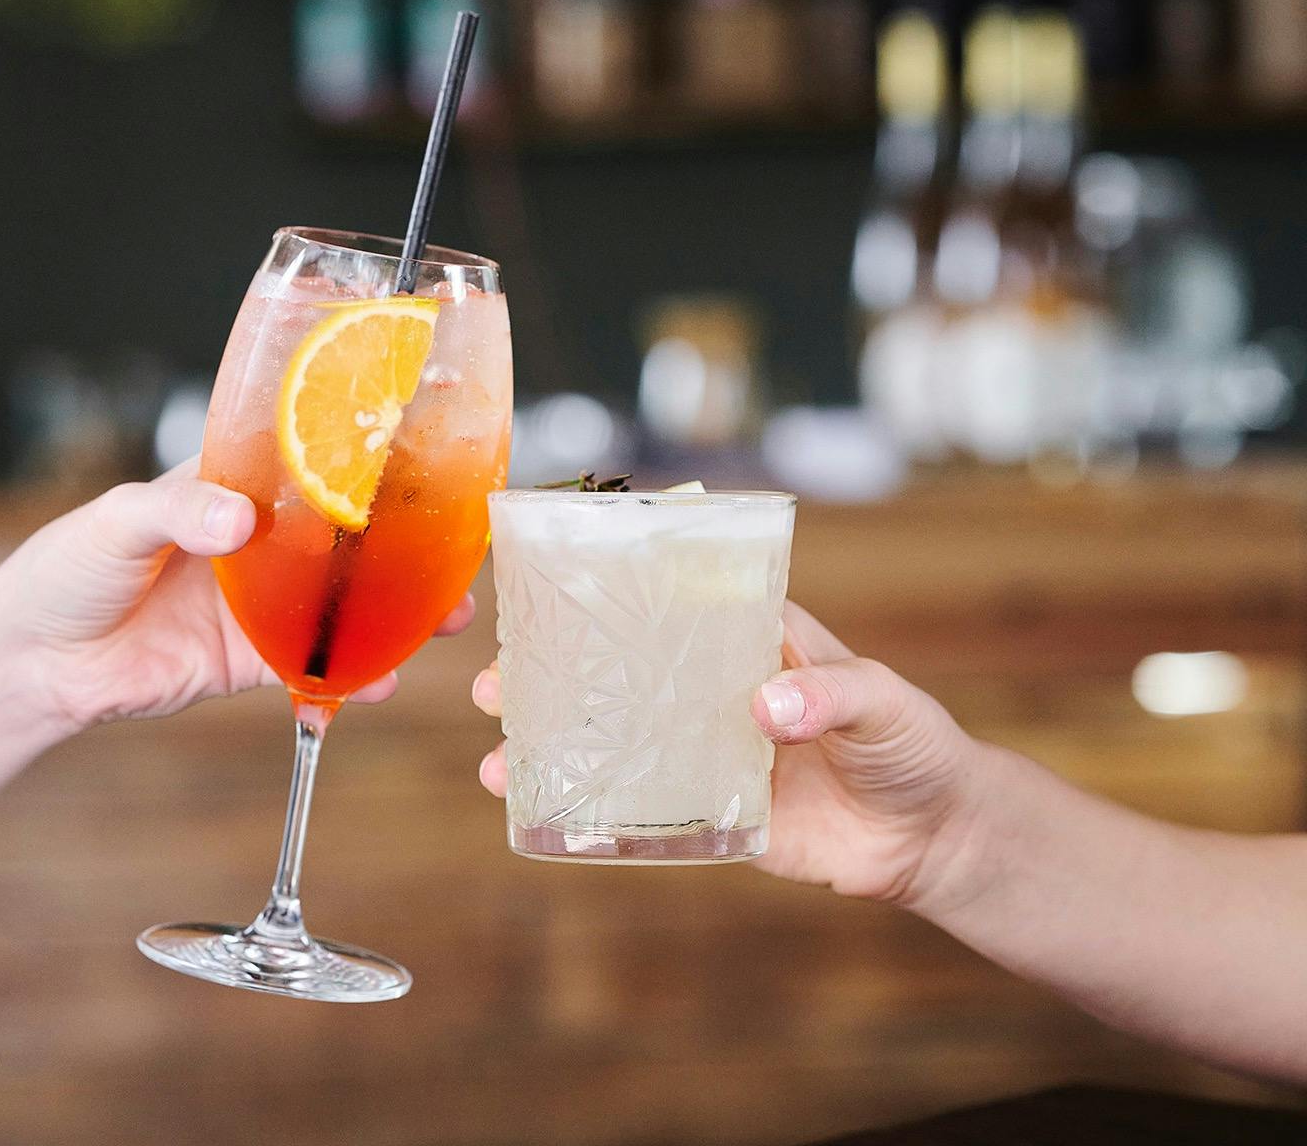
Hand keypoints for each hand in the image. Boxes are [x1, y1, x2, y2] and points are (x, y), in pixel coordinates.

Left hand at [0, 461, 473, 733]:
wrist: (32, 663)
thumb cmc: (63, 571)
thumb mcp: (116, 522)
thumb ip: (179, 512)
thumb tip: (238, 521)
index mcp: (231, 489)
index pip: (308, 467)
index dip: (365, 467)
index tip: (423, 464)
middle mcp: (258, 544)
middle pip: (346, 542)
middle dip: (403, 549)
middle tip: (455, 558)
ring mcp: (259, 605)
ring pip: (342, 606)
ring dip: (393, 616)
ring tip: (442, 623)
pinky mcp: (250, 662)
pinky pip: (312, 668)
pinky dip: (348, 678)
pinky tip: (378, 684)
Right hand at [472, 603, 990, 912]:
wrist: (933, 838)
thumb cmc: (914, 744)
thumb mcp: (882, 700)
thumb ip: (831, 694)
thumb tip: (765, 710)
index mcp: (750, 641)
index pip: (670, 602)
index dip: (608, 595)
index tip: (545, 594)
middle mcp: (715, 693)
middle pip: (621, 673)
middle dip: (555, 674)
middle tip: (499, 680)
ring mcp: (707, 755)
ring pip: (618, 741)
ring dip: (558, 743)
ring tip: (500, 751)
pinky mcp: (714, 816)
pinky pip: (646, 813)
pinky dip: (596, 812)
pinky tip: (545, 811)